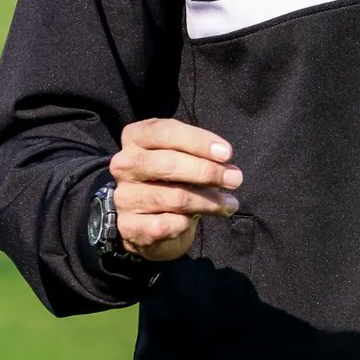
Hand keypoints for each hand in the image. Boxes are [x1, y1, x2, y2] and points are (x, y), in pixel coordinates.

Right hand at [109, 118, 241, 260]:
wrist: (147, 219)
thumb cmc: (171, 177)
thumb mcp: (183, 155)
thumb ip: (201, 155)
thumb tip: (227, 165)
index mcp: (135, 137)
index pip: (166, 132)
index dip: (199, 142)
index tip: (227, 154)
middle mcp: (124, 164)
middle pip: (168, 164)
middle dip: (208, 172)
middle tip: (235, 179)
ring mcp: (124, 197)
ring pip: (174, 197)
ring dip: (208, 201)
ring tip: (229, 203)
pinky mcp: (128, 227)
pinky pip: (165, 225)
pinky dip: (185, 224)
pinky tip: (193, 221)